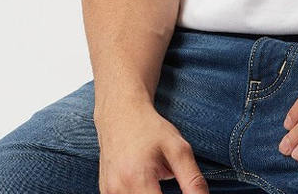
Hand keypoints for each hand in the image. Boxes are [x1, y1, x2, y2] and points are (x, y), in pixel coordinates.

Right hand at [94, 101, 209, 193]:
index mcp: (137, 178)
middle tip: (166, 179)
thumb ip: (192, 181)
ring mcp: (108, 192)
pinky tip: (144, 181)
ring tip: (154, 181)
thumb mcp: (178, 148)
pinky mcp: (105, 192)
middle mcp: (118, 189)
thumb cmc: (149, 128)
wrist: (119, 112)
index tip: (182, 192)